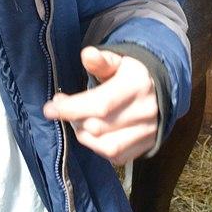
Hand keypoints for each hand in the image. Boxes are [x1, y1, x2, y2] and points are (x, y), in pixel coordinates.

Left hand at [42, 47, 158, 163]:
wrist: (161, 90)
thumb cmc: (131, 74)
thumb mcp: (118, 61)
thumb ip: (101, 61)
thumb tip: (87, 55)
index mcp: (136, 85)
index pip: (100, 104)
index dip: (72, 108)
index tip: (50, 107)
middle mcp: (144, 111)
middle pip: (99, 127)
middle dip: (74, 119)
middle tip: (62, 109)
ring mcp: (148, 132)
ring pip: (107, 146)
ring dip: (84, 136)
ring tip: (77, 122)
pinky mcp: (147, 146)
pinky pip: (117, 156)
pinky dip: (99, 148)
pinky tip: (92, 134)